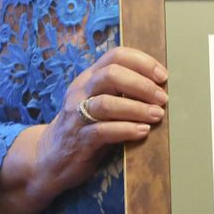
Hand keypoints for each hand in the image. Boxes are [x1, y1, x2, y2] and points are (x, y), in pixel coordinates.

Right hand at [0, 47, 167, 213]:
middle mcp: (81, 92)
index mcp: (89, 78)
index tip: (163, 76)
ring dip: (137, 108)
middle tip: (162, 98)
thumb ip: (122, 90)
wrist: (50, 158)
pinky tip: (143, 131)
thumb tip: (162, 86)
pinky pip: (103, 131)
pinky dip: (126, 129)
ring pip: (107, 103)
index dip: (142, 62)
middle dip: (142, 85)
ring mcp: (77, 116)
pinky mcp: (79, 140)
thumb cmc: (86, 126)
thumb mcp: (100, 101)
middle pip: (111, 74)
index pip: (116, 56)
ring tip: (157, 115)